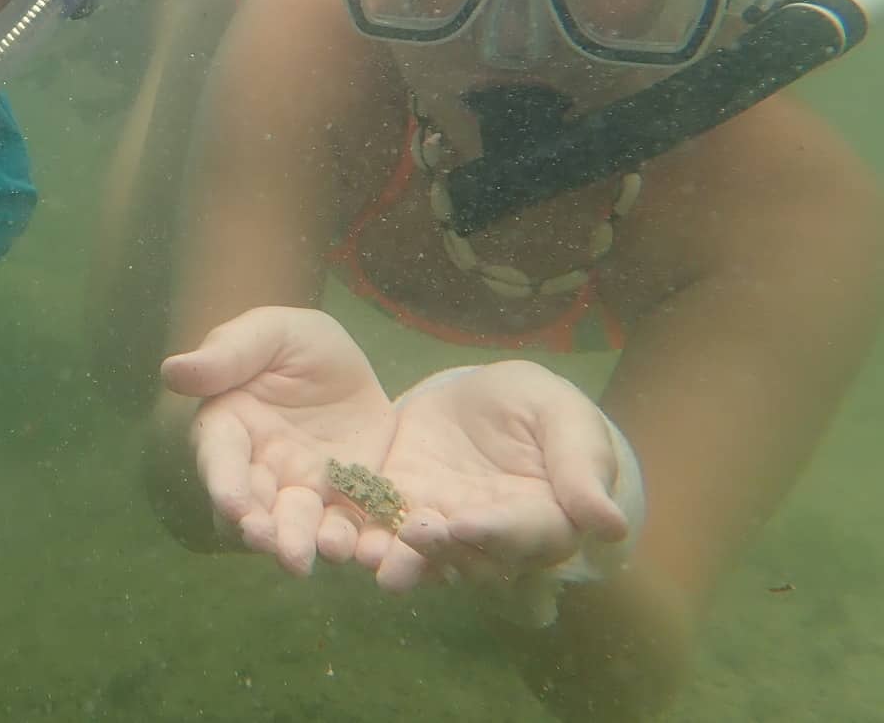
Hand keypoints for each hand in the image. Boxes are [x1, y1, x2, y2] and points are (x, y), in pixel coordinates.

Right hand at [161, 307, 394, 574]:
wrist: (342, 365)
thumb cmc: (291, 343)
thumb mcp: (268, 333)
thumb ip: (226, 353)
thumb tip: (171, 371)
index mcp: (229, 429)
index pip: (220, 459)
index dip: (224, 483)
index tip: (233, 506)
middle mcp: (259, 470)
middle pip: (255, 508)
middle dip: (263, 531)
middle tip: (276, 546)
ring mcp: (302, 491)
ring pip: (298, 527)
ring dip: (304, 545)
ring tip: (318, 555)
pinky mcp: (345, 502)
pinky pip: (351, 528)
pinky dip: (359, 544)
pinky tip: (370, 552)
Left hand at [357, 362, 638, 622]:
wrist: (485, 397)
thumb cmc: (539, 408)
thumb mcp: (563, 418)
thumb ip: (582, 467)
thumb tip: (612, 525)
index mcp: (545, 518)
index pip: (527, 534)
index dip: (498, 531)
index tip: (467, 523)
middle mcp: (493, 537)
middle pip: (473, 557)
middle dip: (442, 551)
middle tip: (415, 533)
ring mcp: (445, 527)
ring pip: (426, 558)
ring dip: (401, 560)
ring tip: (373, 557)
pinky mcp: (404, 508)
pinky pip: (385, 531)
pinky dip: (365, 538)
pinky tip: (345, 536)